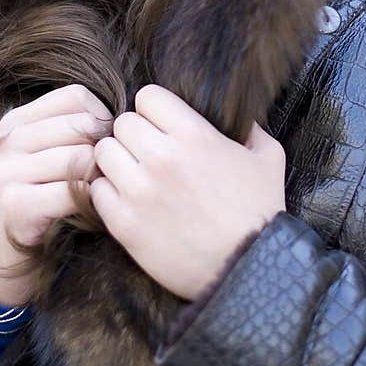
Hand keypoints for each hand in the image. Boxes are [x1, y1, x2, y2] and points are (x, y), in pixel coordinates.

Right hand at [0, 84, 113, 305]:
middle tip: (102, 171)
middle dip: (102, 148)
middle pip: (81, 125)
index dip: (101, 117)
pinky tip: (87, 207)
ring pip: (80, 157)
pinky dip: (89, 200)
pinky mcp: (17, 204)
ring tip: (95, 189)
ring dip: (98, 176)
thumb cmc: (47, 193)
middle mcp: (7, 141)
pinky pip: (73, 191)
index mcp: (16, 120)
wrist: (13, 249)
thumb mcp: (51, 152)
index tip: (102, 142)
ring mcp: (8, 172)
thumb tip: (126, 114)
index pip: (75, 96)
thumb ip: (76, 126)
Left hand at [89, 84, 286, 300]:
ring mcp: (139, 191)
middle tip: (146, 154)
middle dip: (134, 135)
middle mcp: (161, 158)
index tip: (161, 127)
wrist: (248, 268)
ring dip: (116, 162)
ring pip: (103, 153)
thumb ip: (252, 129)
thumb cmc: (260, 211)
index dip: (154, 110)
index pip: (147, 97)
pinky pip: (97, 191)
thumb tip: (243, 117)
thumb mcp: (269, 159)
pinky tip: (128, 202)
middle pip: (121, 123)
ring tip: (133, 176)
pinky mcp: (125, 224)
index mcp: (194, 135)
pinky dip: (108, 194)